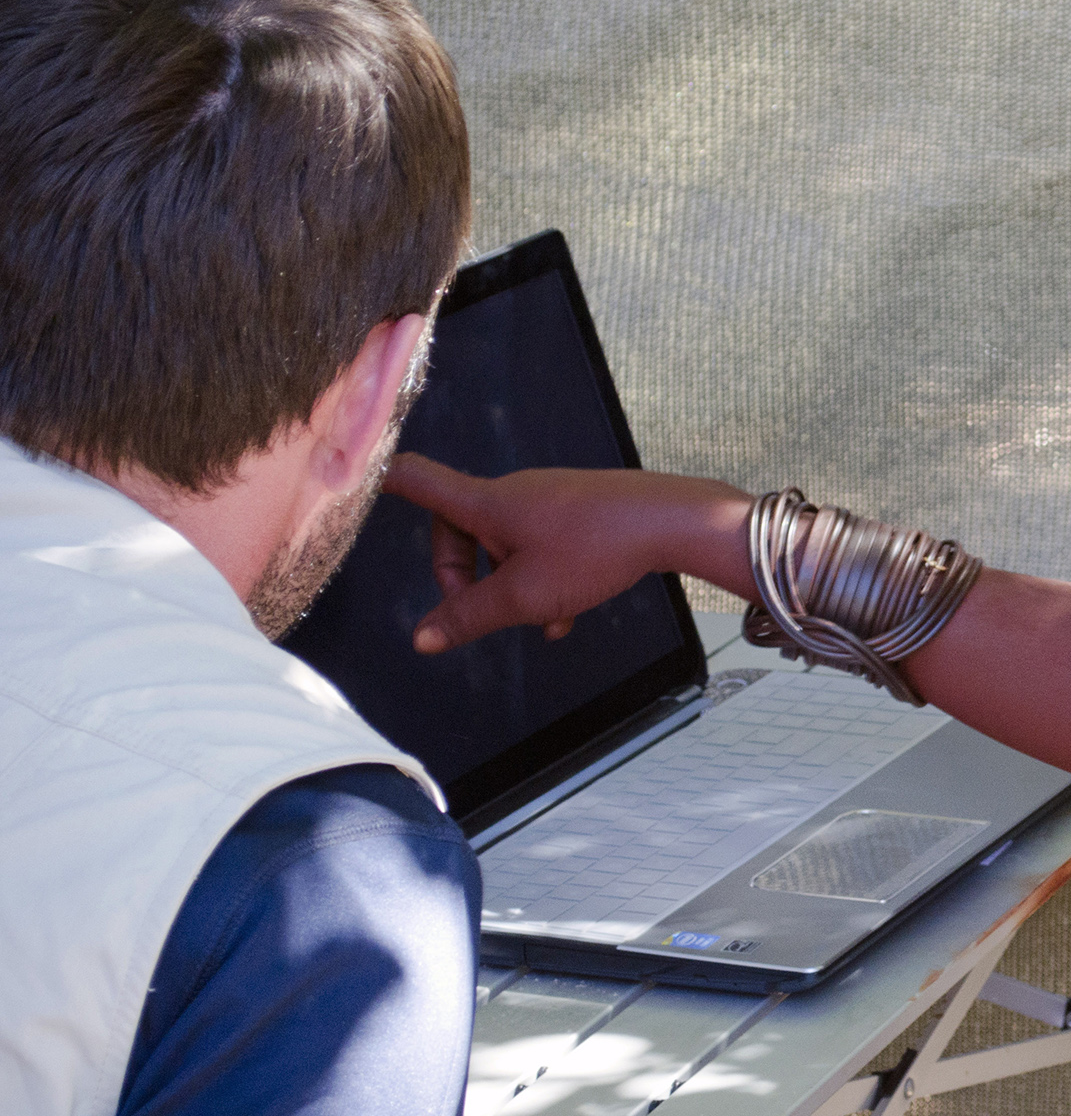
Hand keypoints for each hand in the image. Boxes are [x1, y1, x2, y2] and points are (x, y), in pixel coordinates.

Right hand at [381, 454, 754, 652]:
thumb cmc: (594, 550)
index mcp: (487, 504)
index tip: (354, 476)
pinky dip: (541, 581)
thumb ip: (470, 617)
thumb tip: (422, 639)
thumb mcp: (524, 596)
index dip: (382, 481)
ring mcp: (547, 500)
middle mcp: (512, 493)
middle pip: (458, 528)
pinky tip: (565, 618)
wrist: (670, 522)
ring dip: (509, 587)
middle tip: (481, 610)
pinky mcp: (576, 510)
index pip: (418, 480)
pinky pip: (539, 546)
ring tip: (540, 623)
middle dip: (462, 575)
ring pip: (504, 546)